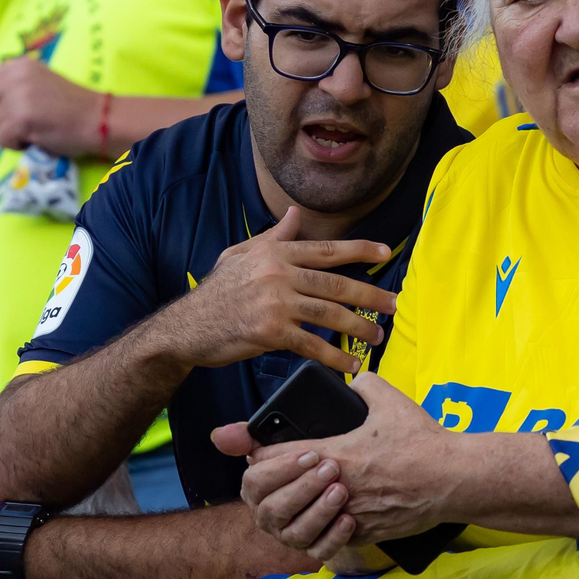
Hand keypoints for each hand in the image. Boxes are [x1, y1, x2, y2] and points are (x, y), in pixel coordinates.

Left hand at [0, 57, 101, 156]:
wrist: (99, 119)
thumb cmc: (72, 108)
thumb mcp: (38, 85)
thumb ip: (10, 87)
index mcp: (19, 66)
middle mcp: (15, 75)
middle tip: (17, 126)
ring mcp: (18, 95)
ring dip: (7, 135)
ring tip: (33, 131)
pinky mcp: (22, 116)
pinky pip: (2, 138)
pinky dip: (16, 145)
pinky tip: (35, 139)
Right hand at [174, 207, 396, 374]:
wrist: (185, 327)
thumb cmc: (215, 292)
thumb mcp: (240, 254)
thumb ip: (273, 237)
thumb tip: (295, 213)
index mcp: (275, 254)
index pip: (326, 249)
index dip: (360, 249)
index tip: (386, 252)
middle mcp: (278, 274)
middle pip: (336, 283)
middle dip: (370, 294)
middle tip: (393, 305)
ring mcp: (275, 303)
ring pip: (329, 313)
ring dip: (358, 327)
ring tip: (376, 336)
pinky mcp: (270, 332)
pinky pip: (311, 345)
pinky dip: (334, 357)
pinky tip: (350, 365)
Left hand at [217, 373, 454, 561]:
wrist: (453, 478)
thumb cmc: (423, 440)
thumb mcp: (391, 400)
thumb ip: (364, 385)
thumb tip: (354, 382)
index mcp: (334, 453)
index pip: (272, 458)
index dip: (256, 453)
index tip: (250, 450)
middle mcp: (333, 488)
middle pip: (273, 497)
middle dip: (267, 485)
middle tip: (268, 476)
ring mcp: (346, 515)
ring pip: (294, 525)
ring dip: (290, 510)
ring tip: (292, 498)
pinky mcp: (362, 534)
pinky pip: (326, 538)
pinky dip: (321, 527)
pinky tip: (322, 514)